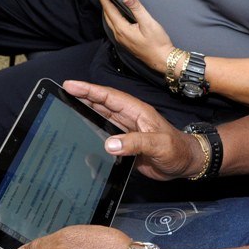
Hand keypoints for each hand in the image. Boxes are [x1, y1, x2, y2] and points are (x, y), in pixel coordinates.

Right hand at [63, 80, 204, 179]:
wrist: (185, 163)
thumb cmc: (177, 150)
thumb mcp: (158, 145)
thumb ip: (136, 143)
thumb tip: (110, 144)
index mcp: (138, 112)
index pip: (109, 97)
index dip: (90, 91)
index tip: (71, 85)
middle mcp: (130, 118)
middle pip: (102, 104)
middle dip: (83, 96)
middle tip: (63, 92)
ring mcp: (127, 130)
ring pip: (102, 117)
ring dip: (86, 111)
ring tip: (66, 106)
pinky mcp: (126, 143)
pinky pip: (105, 133)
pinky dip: (92, 129)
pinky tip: (82, 131)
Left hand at [91, 0, 172, 73]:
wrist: (162, 59)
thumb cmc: (158, 44)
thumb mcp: (149, 23)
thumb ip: (137, 9)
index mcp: (122, 29)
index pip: (109, 9)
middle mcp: (119, 35)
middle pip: (107, 15)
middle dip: (102, 1)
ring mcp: (122, 39)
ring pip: (110, 21)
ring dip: (107, 9)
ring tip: (106, 0)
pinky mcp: (126, 41)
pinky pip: (115, 26)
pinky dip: (113, 17)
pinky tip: (117, 14)